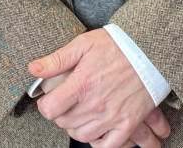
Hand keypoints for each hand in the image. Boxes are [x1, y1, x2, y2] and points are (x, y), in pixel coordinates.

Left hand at [28, 29, 166, 146]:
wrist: (150, 51)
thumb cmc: (116, 46)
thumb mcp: (83, 44)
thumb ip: (56, 59)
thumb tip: (33, 69)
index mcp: (82, 85)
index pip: (50, 109)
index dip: (45, 104)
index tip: (50, 99)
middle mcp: (96, 105)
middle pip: (64, 123)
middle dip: (60, 114)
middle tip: (66, 102)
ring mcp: (113, 117)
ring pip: (82, 136)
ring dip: (76, 127)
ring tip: (79, 113)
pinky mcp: (128, 124)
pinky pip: (108, 146)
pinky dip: (99, 142)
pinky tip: (96, 128)